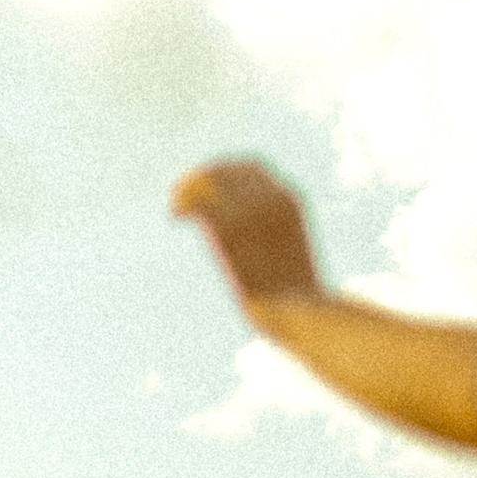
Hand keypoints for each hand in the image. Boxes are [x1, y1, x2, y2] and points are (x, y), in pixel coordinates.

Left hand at [171, 156, 321, 309]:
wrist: (301, 311)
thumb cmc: (297, 297)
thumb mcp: (287, 252)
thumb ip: (268, 232)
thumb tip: (247, 236)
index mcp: (290, 199)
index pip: (251, 166)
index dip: (225, 172)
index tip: (208, 190)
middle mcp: (272, 196)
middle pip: (225, 168)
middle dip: (201, 178)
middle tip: (183, 199)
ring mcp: (252, 210)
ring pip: (207, 179)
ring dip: (186, 189)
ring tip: (176, 208)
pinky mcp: (231, 227)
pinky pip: (198, 202)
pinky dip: (182, 204)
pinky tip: (175, 217)